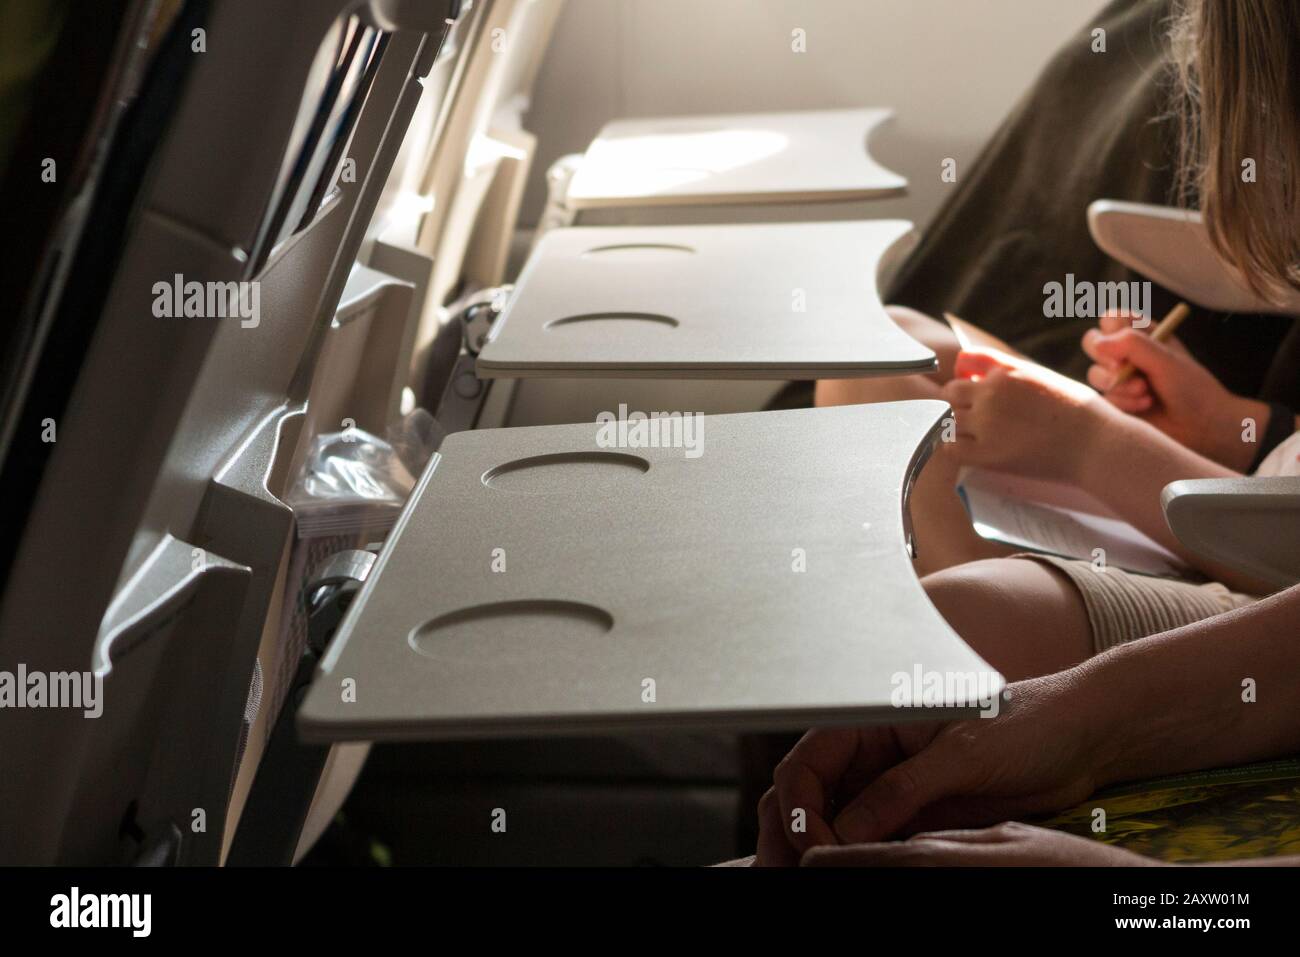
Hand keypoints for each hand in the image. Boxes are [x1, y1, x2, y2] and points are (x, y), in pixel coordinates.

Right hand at [753, 674, 1109, 866]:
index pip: (808, 764)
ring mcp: (890, 787)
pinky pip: (869, 842)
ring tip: (809, 881)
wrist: (1081, 738)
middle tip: (785, 874)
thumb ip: (900, 790)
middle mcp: (872, 753)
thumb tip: (843, 833)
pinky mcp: (914, 816)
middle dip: (790, 834)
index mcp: (872, 720)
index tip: (815, 848)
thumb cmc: (1026, 722)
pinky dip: (853, 861)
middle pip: (807, 796)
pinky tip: (849, 876)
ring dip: (815, 852)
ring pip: (830, 824)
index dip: (799, 808)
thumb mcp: (960, 755)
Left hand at [938, 348, 1112, 482]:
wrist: (1097, 444)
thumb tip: (975, 369)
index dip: (963, 379)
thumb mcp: (1041, 377)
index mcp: (1006, 372)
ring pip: (946, 419)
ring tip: (971, 435)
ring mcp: (987, 423)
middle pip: (950, 393)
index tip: (970, 391)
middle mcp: (992, 392)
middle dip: (957, 404)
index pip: (963, 365)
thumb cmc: (1078, 412)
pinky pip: (950, 448)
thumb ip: (1008, 372)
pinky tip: (970, 450)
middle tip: (970, 418)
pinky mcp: (987, 453)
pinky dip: (954, 448)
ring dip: (954, 426)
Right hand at [1082, 312, 1264, 470]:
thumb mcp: (1165, 359)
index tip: (1124, 344)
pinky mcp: (1116, 402)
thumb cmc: (1191, 387)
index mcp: (1143, 335)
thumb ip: (1132, 345)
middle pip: (1092, 343)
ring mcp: (1119, 378)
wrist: (1201, 425)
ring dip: (1120, 385)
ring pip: (1095, 374)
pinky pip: (1103, 398)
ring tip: (1145, 392)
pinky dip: (1123, 403)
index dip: (1111, 330)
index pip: (1110, 319)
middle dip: (1107, 360)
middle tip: (1123, 369)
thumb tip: (1098, 343)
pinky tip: (1144, 406)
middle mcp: (1127, 354)